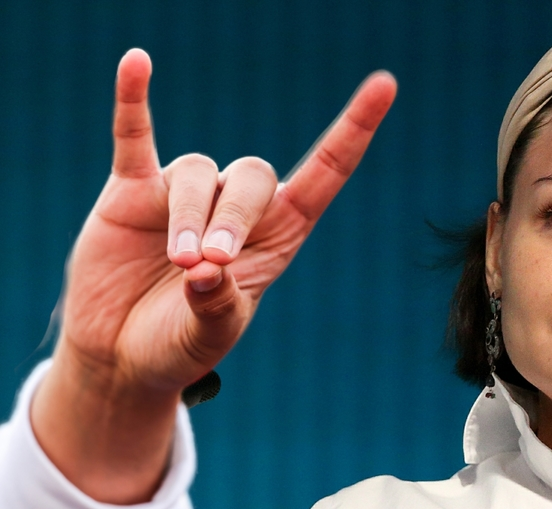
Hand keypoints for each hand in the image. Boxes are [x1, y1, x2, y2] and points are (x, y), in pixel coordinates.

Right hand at [31, 48, 396, 502]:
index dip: (354, 129)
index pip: (326, 173)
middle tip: (212, 262)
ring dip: (190, 216)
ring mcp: (185, 195)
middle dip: (235, 216)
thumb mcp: (210, 337)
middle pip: (253, 176)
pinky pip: (135, 137)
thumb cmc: (181, 344)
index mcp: (280, 235)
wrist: (121, 356)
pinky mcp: (131, 191)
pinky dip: (133, 101)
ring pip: (197, 173)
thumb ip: (216, 309)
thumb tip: (208, 274)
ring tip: (179, 261)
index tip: (385, 85)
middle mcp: (238, 207)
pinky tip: (137, 64)